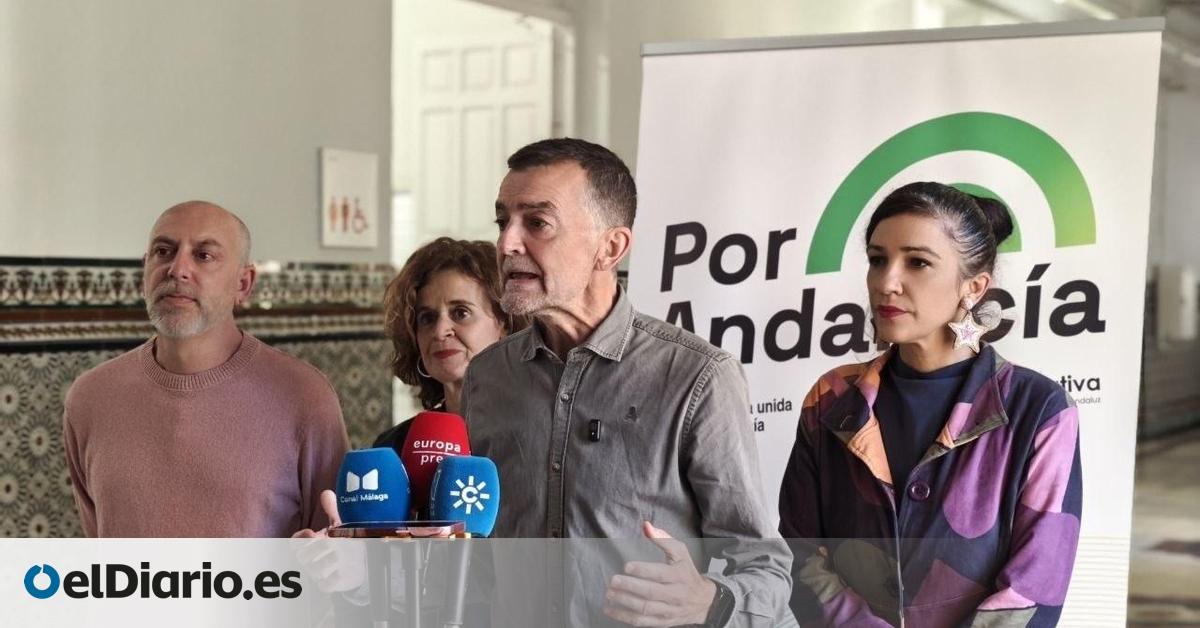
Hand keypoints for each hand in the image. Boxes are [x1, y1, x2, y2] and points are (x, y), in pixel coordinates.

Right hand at [290, 490, 365, 592]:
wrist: (355, 564)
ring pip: (313, 570)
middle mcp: (309, 560)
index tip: (313, 532)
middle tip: (330, 542)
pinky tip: (341, 571)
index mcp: (308, 544)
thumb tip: (327, 492)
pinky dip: (332, 579)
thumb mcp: (337, 525)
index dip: (300, 538)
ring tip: (339, 554)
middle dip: (314, 549)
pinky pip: (325, 586)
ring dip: (325, 561)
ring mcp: (318, 573)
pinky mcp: (329, 585)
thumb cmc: (341, 542)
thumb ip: (332, 510)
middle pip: (302, 556)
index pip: (294, 542)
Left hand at [603, 521, 717, 626]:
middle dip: (630, 587)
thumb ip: (663, 539)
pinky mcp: (663, 622)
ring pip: (646, 608)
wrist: (704, 601)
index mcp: (679, 575)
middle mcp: (675, 594)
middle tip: (613, 581)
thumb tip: (646, 526)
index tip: (627, 566)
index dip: (643, 570)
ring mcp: (669, 610)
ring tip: (609, 594)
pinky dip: (625, 617)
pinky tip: (611, 610)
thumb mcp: (680, 553)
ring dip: (625, 602)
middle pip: (651, 592)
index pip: (660, 574)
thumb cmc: (687, 572)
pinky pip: (643, 622)